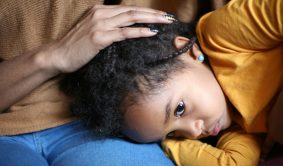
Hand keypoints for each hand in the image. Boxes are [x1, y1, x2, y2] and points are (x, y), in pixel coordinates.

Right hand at [42, 5, 171, 73]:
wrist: (58, 56)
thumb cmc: (76, 47)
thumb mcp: (93, 32)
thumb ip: (108, 28)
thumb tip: (127, 31)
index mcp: (100, 11)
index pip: (128, 9)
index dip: (146, 12)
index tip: (160, 16)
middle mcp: (100, 14)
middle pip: (132, 11)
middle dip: (153, 14)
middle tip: (169, 18)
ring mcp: (99, 24)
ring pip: (131, 18)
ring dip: (151, 20)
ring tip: (165, 22)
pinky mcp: (99, 37)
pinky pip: (123, 33)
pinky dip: (139, 32)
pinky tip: (151, 32)